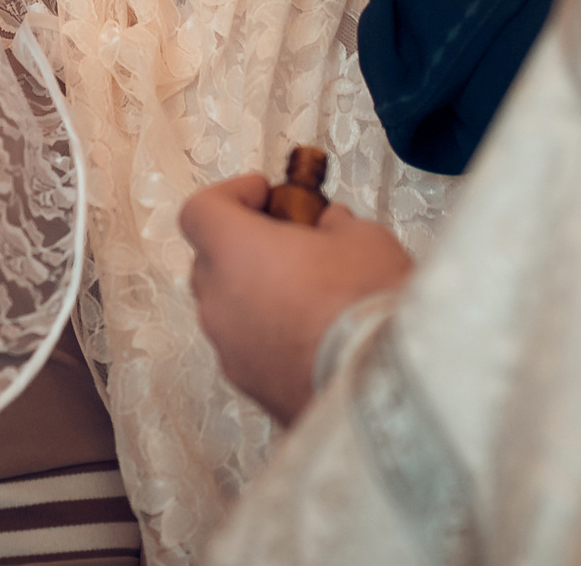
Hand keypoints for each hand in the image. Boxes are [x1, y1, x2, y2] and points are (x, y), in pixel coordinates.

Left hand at [180, 174, 415, 424]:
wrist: (380, 387)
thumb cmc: (365, 302)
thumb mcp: (362, 238)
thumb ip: (334, 224)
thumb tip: (328, 225)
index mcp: (235, 252)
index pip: (200, 211)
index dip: (229, 195)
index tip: (264, 193)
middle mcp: (218, 301)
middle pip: (208, 260)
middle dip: (242, 245)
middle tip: (286, 239)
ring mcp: (228, 349)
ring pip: (226, 307)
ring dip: (254, 292)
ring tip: (304, 291)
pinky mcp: (248, 385)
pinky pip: (245, 345)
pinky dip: (266, 332)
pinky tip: (310, 332)